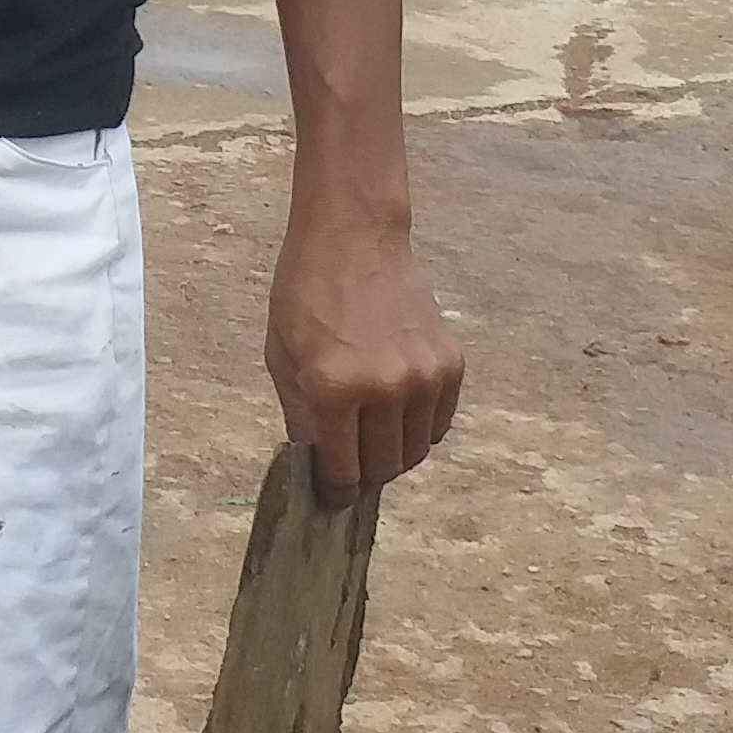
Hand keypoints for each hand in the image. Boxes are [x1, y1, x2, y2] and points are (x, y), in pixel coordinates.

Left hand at [266, 199, 462, 502]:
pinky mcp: (451, 365)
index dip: (334, 490)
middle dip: (362, 473)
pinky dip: (418, 427)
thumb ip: (301, 419)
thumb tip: (318, 469)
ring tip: (370, 428)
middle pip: (383, 469)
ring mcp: (424, 377)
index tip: (330, 494)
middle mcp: (386, 388)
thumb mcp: (281, 356)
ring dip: (392, 452)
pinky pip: (439, 424)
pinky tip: (396, 406)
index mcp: (336, 388)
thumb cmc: (307, 292)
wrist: (354, 237)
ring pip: (414, 452)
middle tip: (349, 460)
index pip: (343, 473)